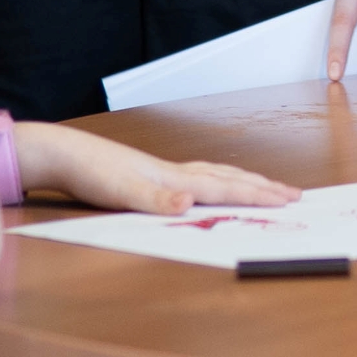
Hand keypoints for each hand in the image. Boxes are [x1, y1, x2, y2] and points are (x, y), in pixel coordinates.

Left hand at [15, 122, 299, 214]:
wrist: (63, 153)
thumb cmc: (90, 172)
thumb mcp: (120, 192)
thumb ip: (156, 200)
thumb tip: (189, 204)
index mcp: (174, 178)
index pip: (226, 187)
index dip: (258, 196)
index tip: (289, 200)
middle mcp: (175, 172)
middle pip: (229, 176)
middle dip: (262, 186)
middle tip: (293, 194)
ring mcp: (164, 172)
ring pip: (216, 174)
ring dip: (244, 181)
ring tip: (264, 186)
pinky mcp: (152, 176)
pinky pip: (200, 177)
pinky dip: (219, 181)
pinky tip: (211, 187)